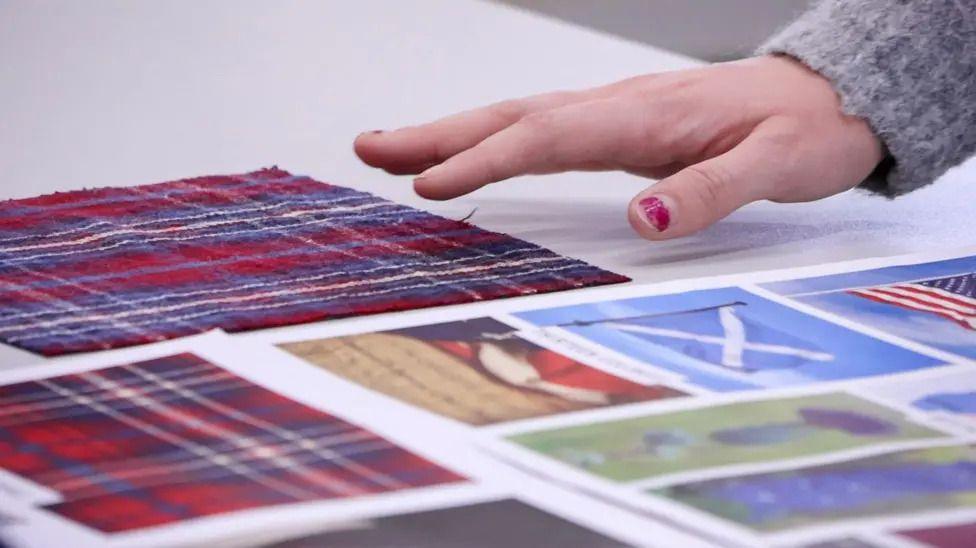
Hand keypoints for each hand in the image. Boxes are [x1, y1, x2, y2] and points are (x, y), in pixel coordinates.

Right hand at [353, 55, 882, 239]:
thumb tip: (641, 222)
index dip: (483, 160)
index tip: (430, 185)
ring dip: (453, 134)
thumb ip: (708, 193)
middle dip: (437, 135)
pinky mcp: (618, 125)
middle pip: (510, 117)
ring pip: (517, 118)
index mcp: (643, 117)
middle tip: (370, 148)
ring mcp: (613, 113)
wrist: (831, 96)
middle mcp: (617, 108)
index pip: (546, 137)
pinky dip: (493, 139)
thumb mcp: (776, 167)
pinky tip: (474, 152)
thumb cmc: (805, 131)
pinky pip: (539, 128)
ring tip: (396, 151)